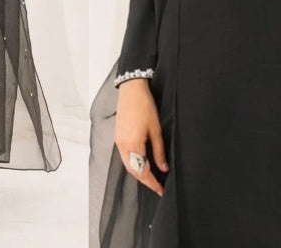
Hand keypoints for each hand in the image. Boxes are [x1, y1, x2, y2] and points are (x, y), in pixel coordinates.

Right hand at [115, 78, 168, 195]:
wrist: (131, 90)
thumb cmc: (145, 106)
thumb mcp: (156, 130)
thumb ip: (159, 151)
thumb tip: (163, 168)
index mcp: (133, 145)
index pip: (142, 171)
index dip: (152, 183)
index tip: (161, 190)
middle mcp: (122, 146)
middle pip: (133, 171)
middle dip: (145, 181)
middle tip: (157, 186)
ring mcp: (118, 141)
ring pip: (127, 165)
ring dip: (138, 173)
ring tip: (151, 178)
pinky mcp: (117, 137)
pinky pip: (124, 157)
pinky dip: (133, 164)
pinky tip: (141, 164)